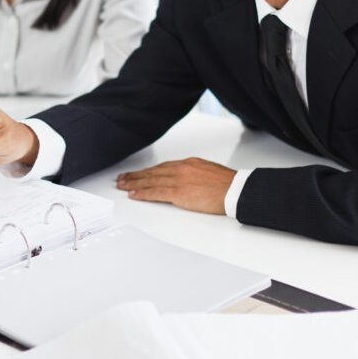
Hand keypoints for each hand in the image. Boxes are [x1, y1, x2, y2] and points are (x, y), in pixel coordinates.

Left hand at [116, 157, 234, 214]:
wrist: (236, 190)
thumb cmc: (228, 184)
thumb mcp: (209, 172)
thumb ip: (196, 174)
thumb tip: (190, 180)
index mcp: (189, 164)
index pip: (163, 167)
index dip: (148, 171)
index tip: (139, 174)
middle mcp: (181, 169)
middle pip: (153, 172)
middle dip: (136, 176)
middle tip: (122, 178)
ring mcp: (178, 180)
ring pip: (150, 181)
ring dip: (134, 183)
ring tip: (122, 185)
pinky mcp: (178, 193)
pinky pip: (155, 193)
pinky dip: (142, 193)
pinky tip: (133, 194)